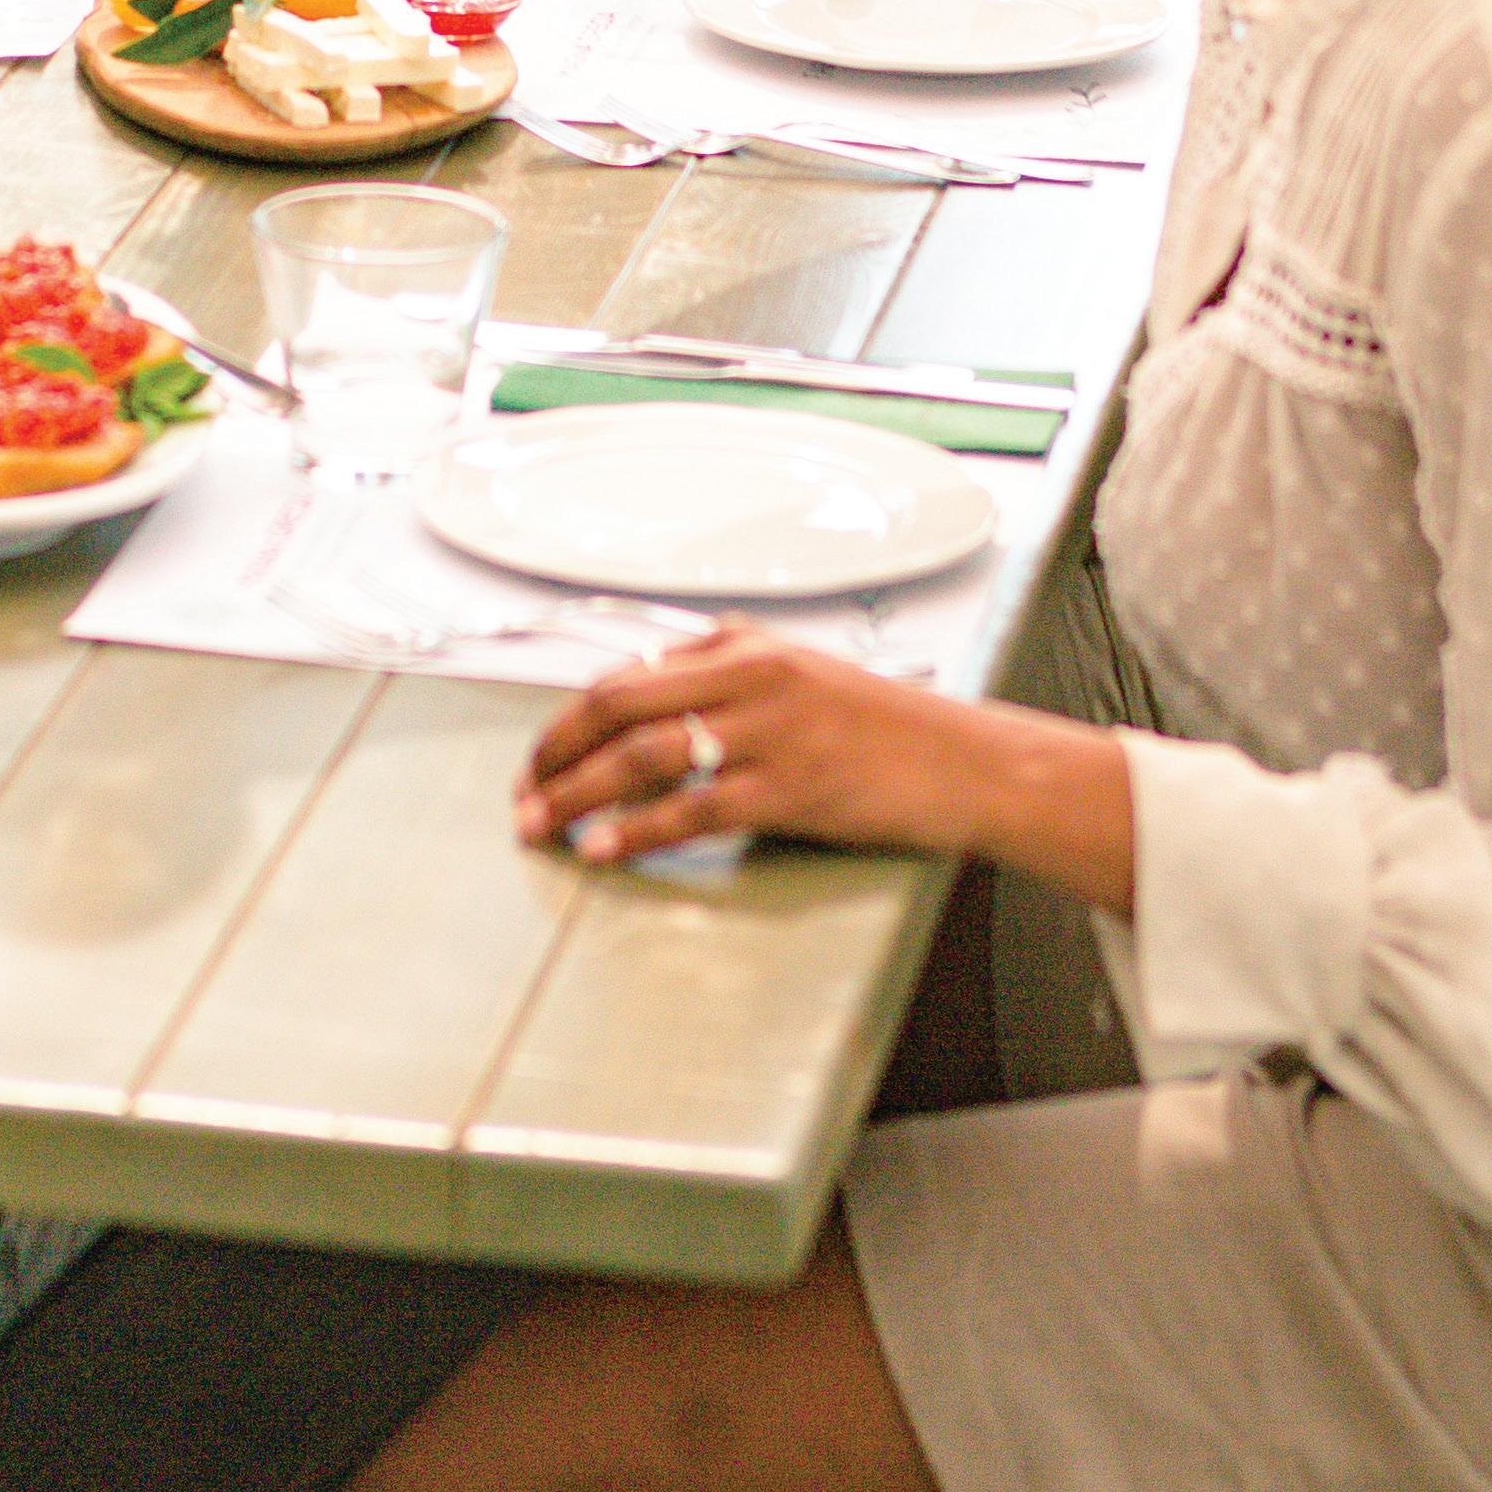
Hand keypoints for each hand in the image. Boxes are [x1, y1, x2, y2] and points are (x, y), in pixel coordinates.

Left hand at [516, 633, 1138, 910]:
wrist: (969, 763)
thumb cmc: (886, 729)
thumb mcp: (800, 675)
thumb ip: (725, 674)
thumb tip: (646, 693)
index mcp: (744, 645)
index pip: (628, 672)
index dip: (570, 719)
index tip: (538, 756)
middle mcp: (750, 676)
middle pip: (619, 704)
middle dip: (555, 751)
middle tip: (521, 792)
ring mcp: (770, 731)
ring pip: (644, 754)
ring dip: (578, 793)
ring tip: (540, 824)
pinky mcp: (791, 787)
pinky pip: (692, 808)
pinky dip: (635, 830)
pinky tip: (602, 847)